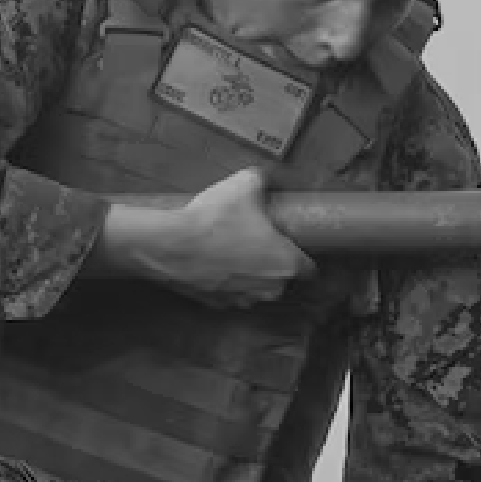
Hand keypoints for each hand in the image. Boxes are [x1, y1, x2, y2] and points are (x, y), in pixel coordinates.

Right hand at [98, 167, 315, 308]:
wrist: (170, 245)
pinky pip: (230, 293)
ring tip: (230, 249)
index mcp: (287, 264)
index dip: (301, 253)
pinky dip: (225, 281)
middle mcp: (270, 289)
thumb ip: (264, 179)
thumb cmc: (214, 219)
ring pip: (255, 288)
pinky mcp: (217, 305)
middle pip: (282, 278)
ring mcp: (243, 300)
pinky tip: (212, 261)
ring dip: (249, 273)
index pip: (310, 269)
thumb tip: (269, 176)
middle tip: (255, 239)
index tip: (289, 242)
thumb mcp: (245, 184)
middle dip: (272, 262)